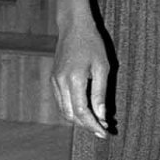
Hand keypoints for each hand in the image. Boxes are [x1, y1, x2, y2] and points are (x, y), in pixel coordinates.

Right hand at [51, 22, 109, 138]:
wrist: (74, 27)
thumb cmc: (92, 44)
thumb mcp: (102, 66)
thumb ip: (100, 92)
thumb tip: (101, 115)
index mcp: (73, 79)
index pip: (81, 111)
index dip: (93, 125)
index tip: (105, 133)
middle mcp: (60, 82)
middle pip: (71, 115)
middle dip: (87, 125)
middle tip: (104, 129)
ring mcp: (54, 81)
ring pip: (64, 110)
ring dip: (79, 120)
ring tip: (97, 122)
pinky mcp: (53, 79)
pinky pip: (61, 102)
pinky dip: (72, 110)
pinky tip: (86, 110)